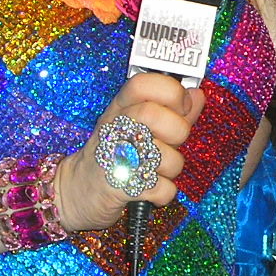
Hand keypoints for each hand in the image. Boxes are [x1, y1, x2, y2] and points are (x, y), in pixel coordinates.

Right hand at [56, 73, 205, 230]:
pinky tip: (150, 188)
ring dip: (172, 167)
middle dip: (177, 131)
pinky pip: (162, 189)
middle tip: (173, 141)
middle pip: (152, 115)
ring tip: (158, 168)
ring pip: (164, 156)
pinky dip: (164, 192)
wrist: (77, 192)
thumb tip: (197, 94)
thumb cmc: (115, 155)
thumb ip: (171, 111)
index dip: (171, 91)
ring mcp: (113, 158)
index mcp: (119, 109)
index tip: (182, 105)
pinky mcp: (118, 189)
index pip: (142, 83)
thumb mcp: (138, 126)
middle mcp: (115, 129)